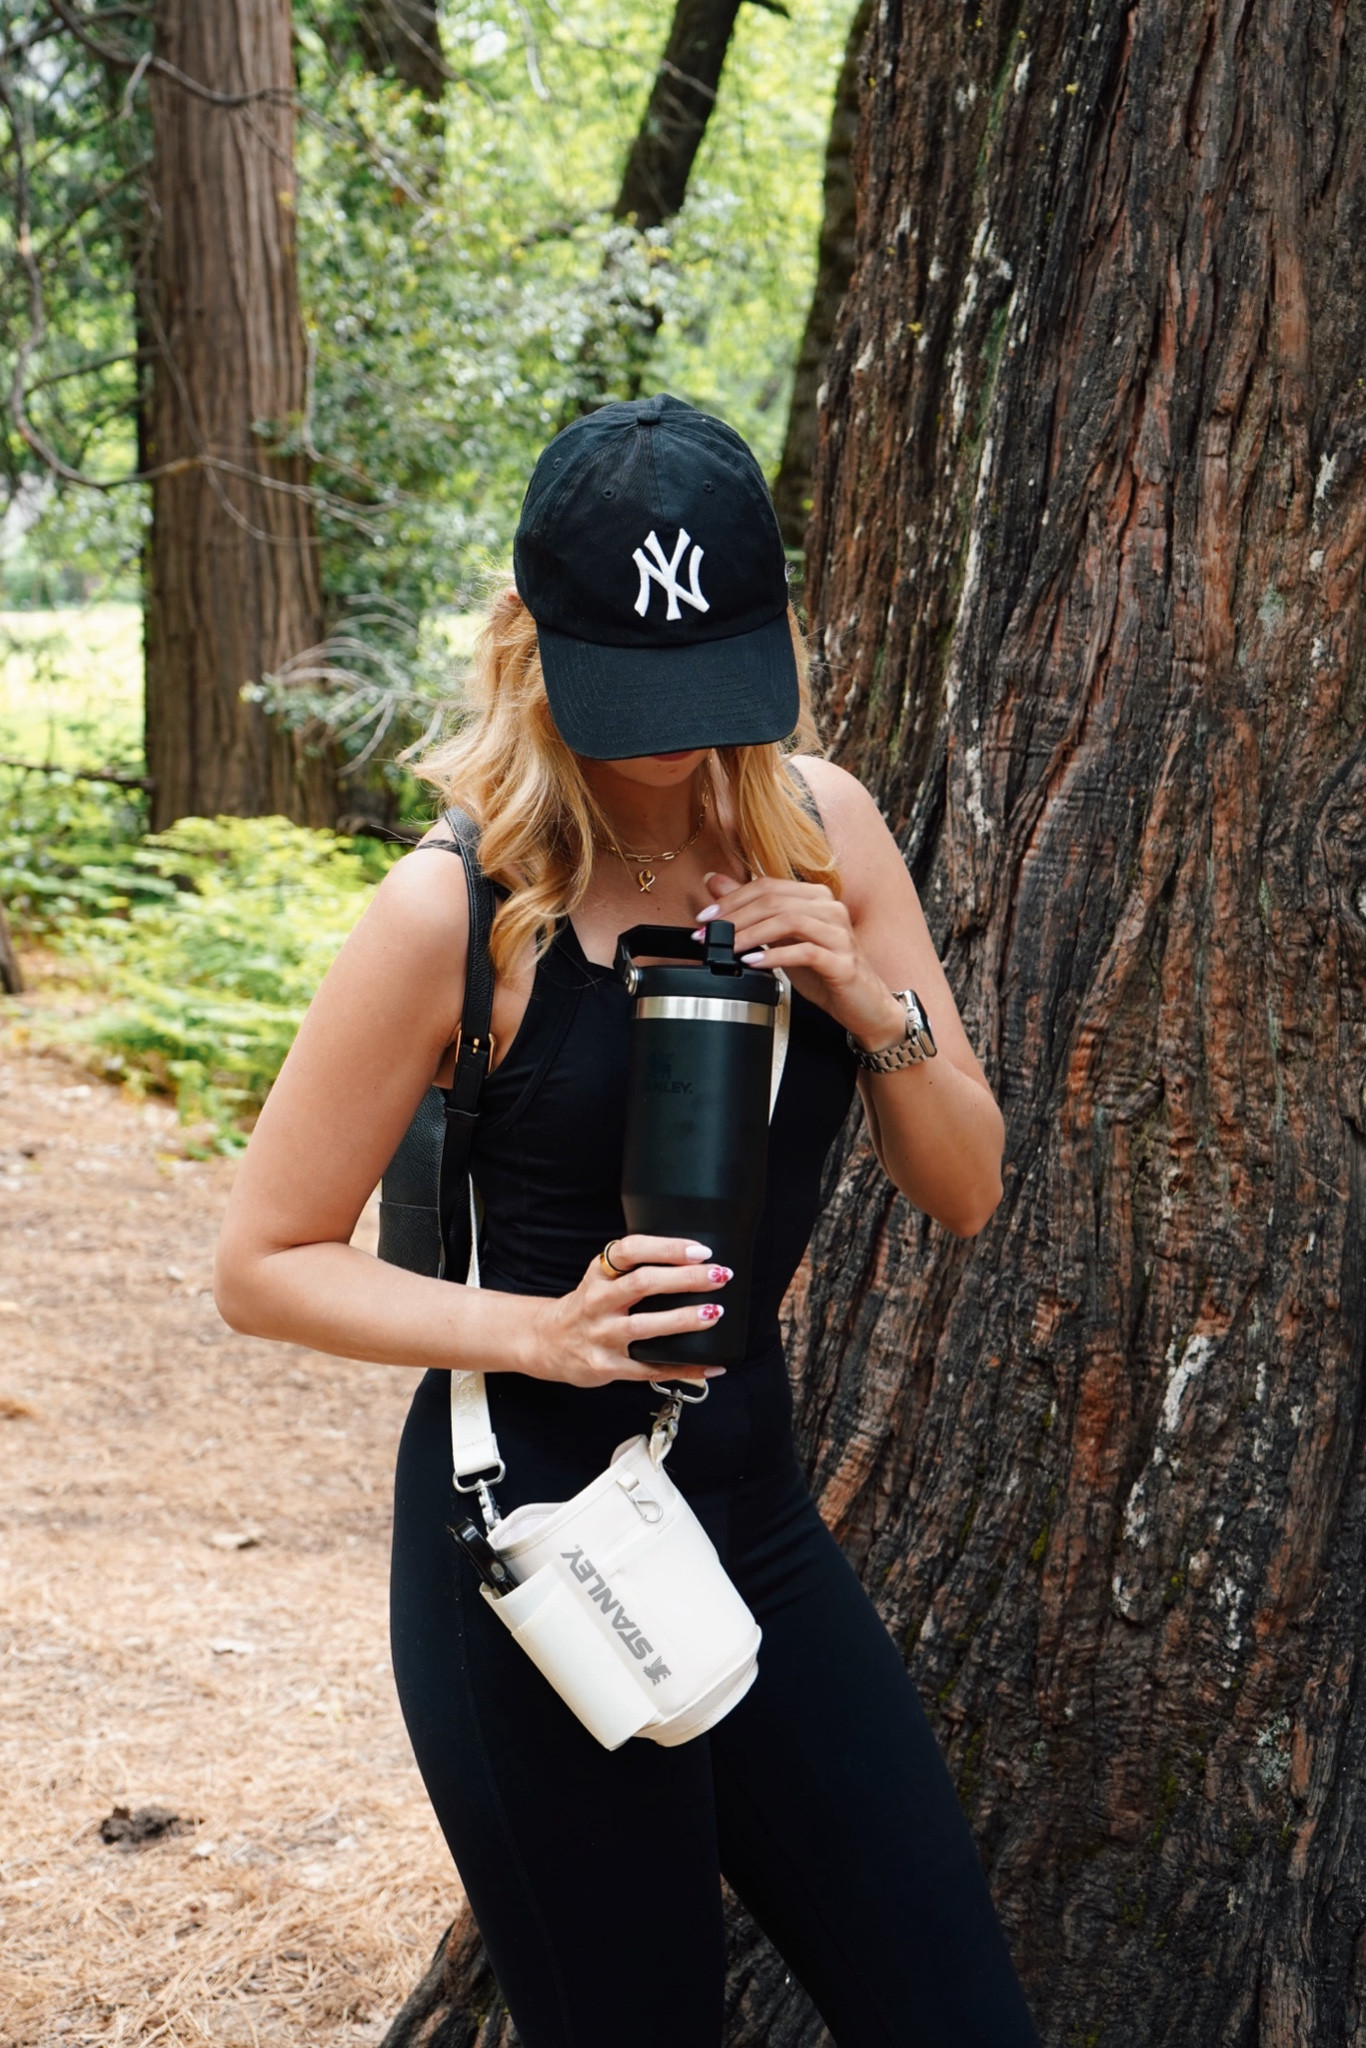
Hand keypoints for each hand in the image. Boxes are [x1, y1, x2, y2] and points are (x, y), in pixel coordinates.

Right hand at [535, 1236, 731, 1386]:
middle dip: (686, 1279)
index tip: (700, 1251)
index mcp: (599, 1274)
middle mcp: (597, 1301)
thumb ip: (633, 1267)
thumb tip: (691, 1259)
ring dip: (684, 1319)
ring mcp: (601, 1335)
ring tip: (713, 1312)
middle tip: (719, 1276)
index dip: (668, 1248)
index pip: (631, 1251)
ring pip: (645, 1326)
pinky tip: (709, 1364)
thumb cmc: (587, 1305)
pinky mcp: (607, 1366)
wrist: (548, 1342)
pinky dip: (683, 1368)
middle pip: (643, 1284)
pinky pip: (649, 1368)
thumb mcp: (600, 1277)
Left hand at [695, 871, 905, 1051]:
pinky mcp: (843, 961)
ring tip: (727, 948)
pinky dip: (774, 956)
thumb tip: (714, 882)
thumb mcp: (782, 939)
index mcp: (815, 897)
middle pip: (774, 900)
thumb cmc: (825, 971)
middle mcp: (830, 908)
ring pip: (788, 920)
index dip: (731, 899)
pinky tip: (753, 963)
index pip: (767, 886)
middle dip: (734, 917)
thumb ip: (752, 911)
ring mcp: (839, 934)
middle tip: (708, 935)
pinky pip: (805, 951)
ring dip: (750, 934)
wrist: (864, 1004)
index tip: (705, 918)